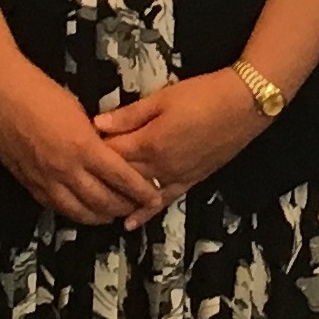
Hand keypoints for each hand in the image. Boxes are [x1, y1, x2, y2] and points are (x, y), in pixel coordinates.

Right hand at [0, 55, 160, 225]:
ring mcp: (45, 181)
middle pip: (105, 202)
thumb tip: (108, 152)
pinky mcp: (29, 184)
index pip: (122, 179)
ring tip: (113, 213)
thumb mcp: (77, 110)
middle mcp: (66, 170)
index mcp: (84, 147)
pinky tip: (83, 209)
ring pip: (81, 213)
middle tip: (137, 206)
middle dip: (126, 207)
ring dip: (102, 216)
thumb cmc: (39, 90)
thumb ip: (94, 137)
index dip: (142, 192)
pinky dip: (75, 212)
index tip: (154, 196)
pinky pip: (57, 208)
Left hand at [92, 70, 269, 225]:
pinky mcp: (190, 181)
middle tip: (80, 172)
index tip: (75, 147)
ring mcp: (175, 177)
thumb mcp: (161, 99)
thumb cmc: (201, 95)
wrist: (242, 105)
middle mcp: (159, 167)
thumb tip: (96, 124)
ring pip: (139, 193)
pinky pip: (164, 201)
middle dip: (100, 175)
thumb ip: (128, 115)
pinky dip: (145, 213)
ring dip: (118, 197)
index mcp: (148, 143)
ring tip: (96, 200)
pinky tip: (130, 223)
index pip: (110, 154)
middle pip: (121, 176)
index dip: (91, 151)